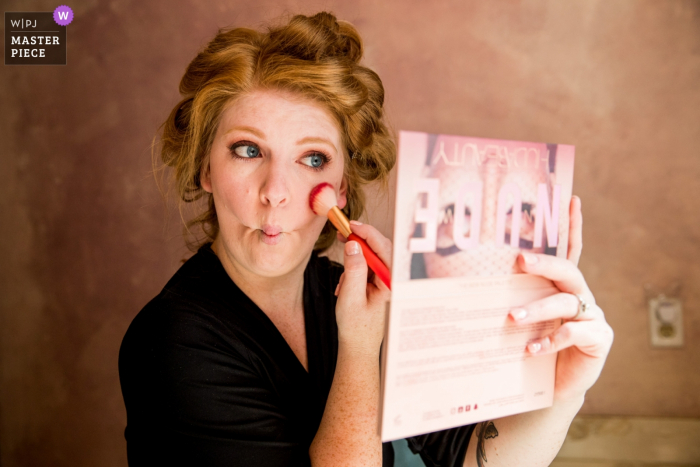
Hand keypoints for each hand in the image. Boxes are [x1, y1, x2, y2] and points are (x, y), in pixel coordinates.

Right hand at [334, 221, 391, 355]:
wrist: (358, 348)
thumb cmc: (356, 328)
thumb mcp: (351, 297)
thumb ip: (353, 269)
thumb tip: (353, 246)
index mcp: (392, 284)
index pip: (383, 248)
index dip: (366, 232)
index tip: (351, 225)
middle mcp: (393, 281)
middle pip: (380, 249)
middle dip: (360, 241)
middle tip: (343, 234)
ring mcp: (387, 282)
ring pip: (372, 258)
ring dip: (355, 262)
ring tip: (344, 282)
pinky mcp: (380, 285)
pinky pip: (368, 268)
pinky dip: (355, 272)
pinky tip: (346, 287)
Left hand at [508, 196, 613, 401]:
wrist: (551, 389)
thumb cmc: (531, 347)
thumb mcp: (519, 321)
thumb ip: (507, 300)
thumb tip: (463, 283)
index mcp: (562, 287)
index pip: (569, 251)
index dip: (572, 226)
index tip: (571, 199)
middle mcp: (580, 296)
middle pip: (567, 271)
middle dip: (544, 263)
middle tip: (520, 260)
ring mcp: (593, 317)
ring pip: (565, 303)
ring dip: (538, 309)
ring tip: (513, 317)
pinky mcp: (599, 339)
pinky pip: (576, 333)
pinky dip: (552, 340)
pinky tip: (532, 349)